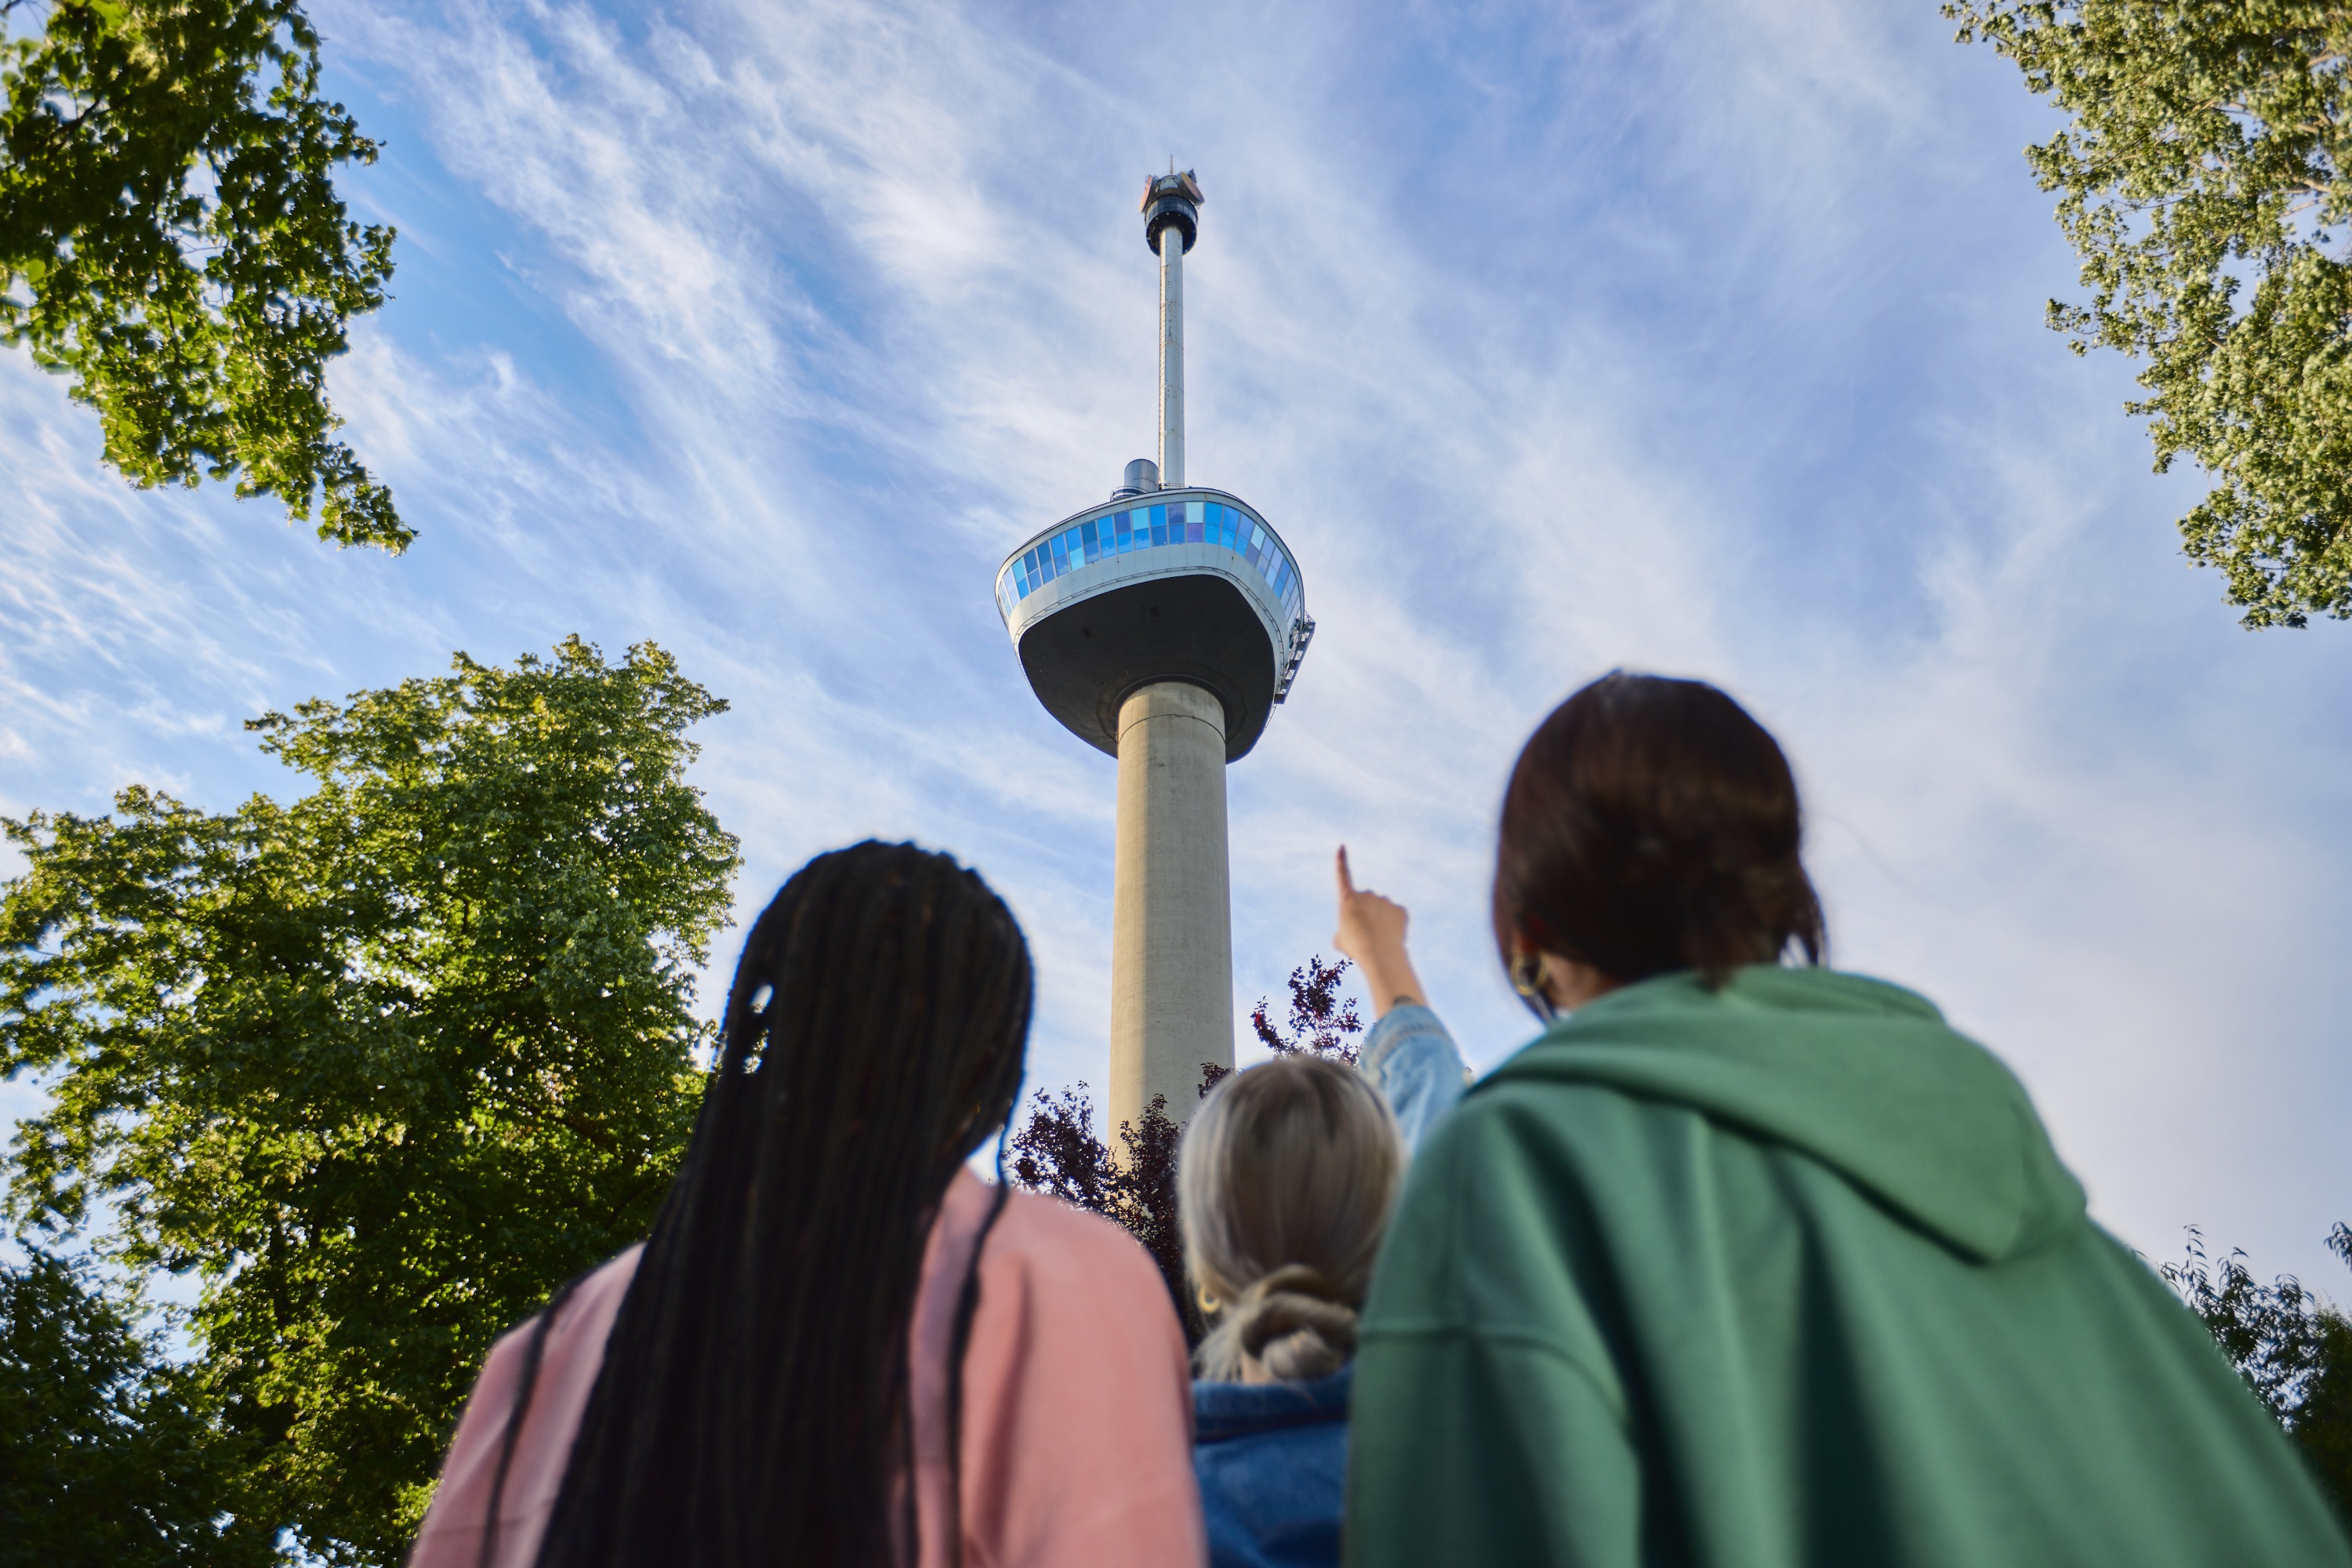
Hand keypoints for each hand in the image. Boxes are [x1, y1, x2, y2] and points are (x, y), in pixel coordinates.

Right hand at [1335, 847, 1426, 1018]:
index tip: (1342, 846)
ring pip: (1381, 910)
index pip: (1342, 874)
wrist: (1379, 953)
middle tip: (1364, 935)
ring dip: (1379, 922)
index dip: (1341, 860)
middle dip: (1365, 915)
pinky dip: (1393, 926)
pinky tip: (1390, 937)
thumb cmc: (1355, 947)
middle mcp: (1367, 894)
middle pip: (1366, 903)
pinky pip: (1396, 916)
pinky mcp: (1400, 909)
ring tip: (1377, 939)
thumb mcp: (1340, 940)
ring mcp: (1385, 900)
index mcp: (1347, 898)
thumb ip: (1344, 931)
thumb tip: (1351, 932)